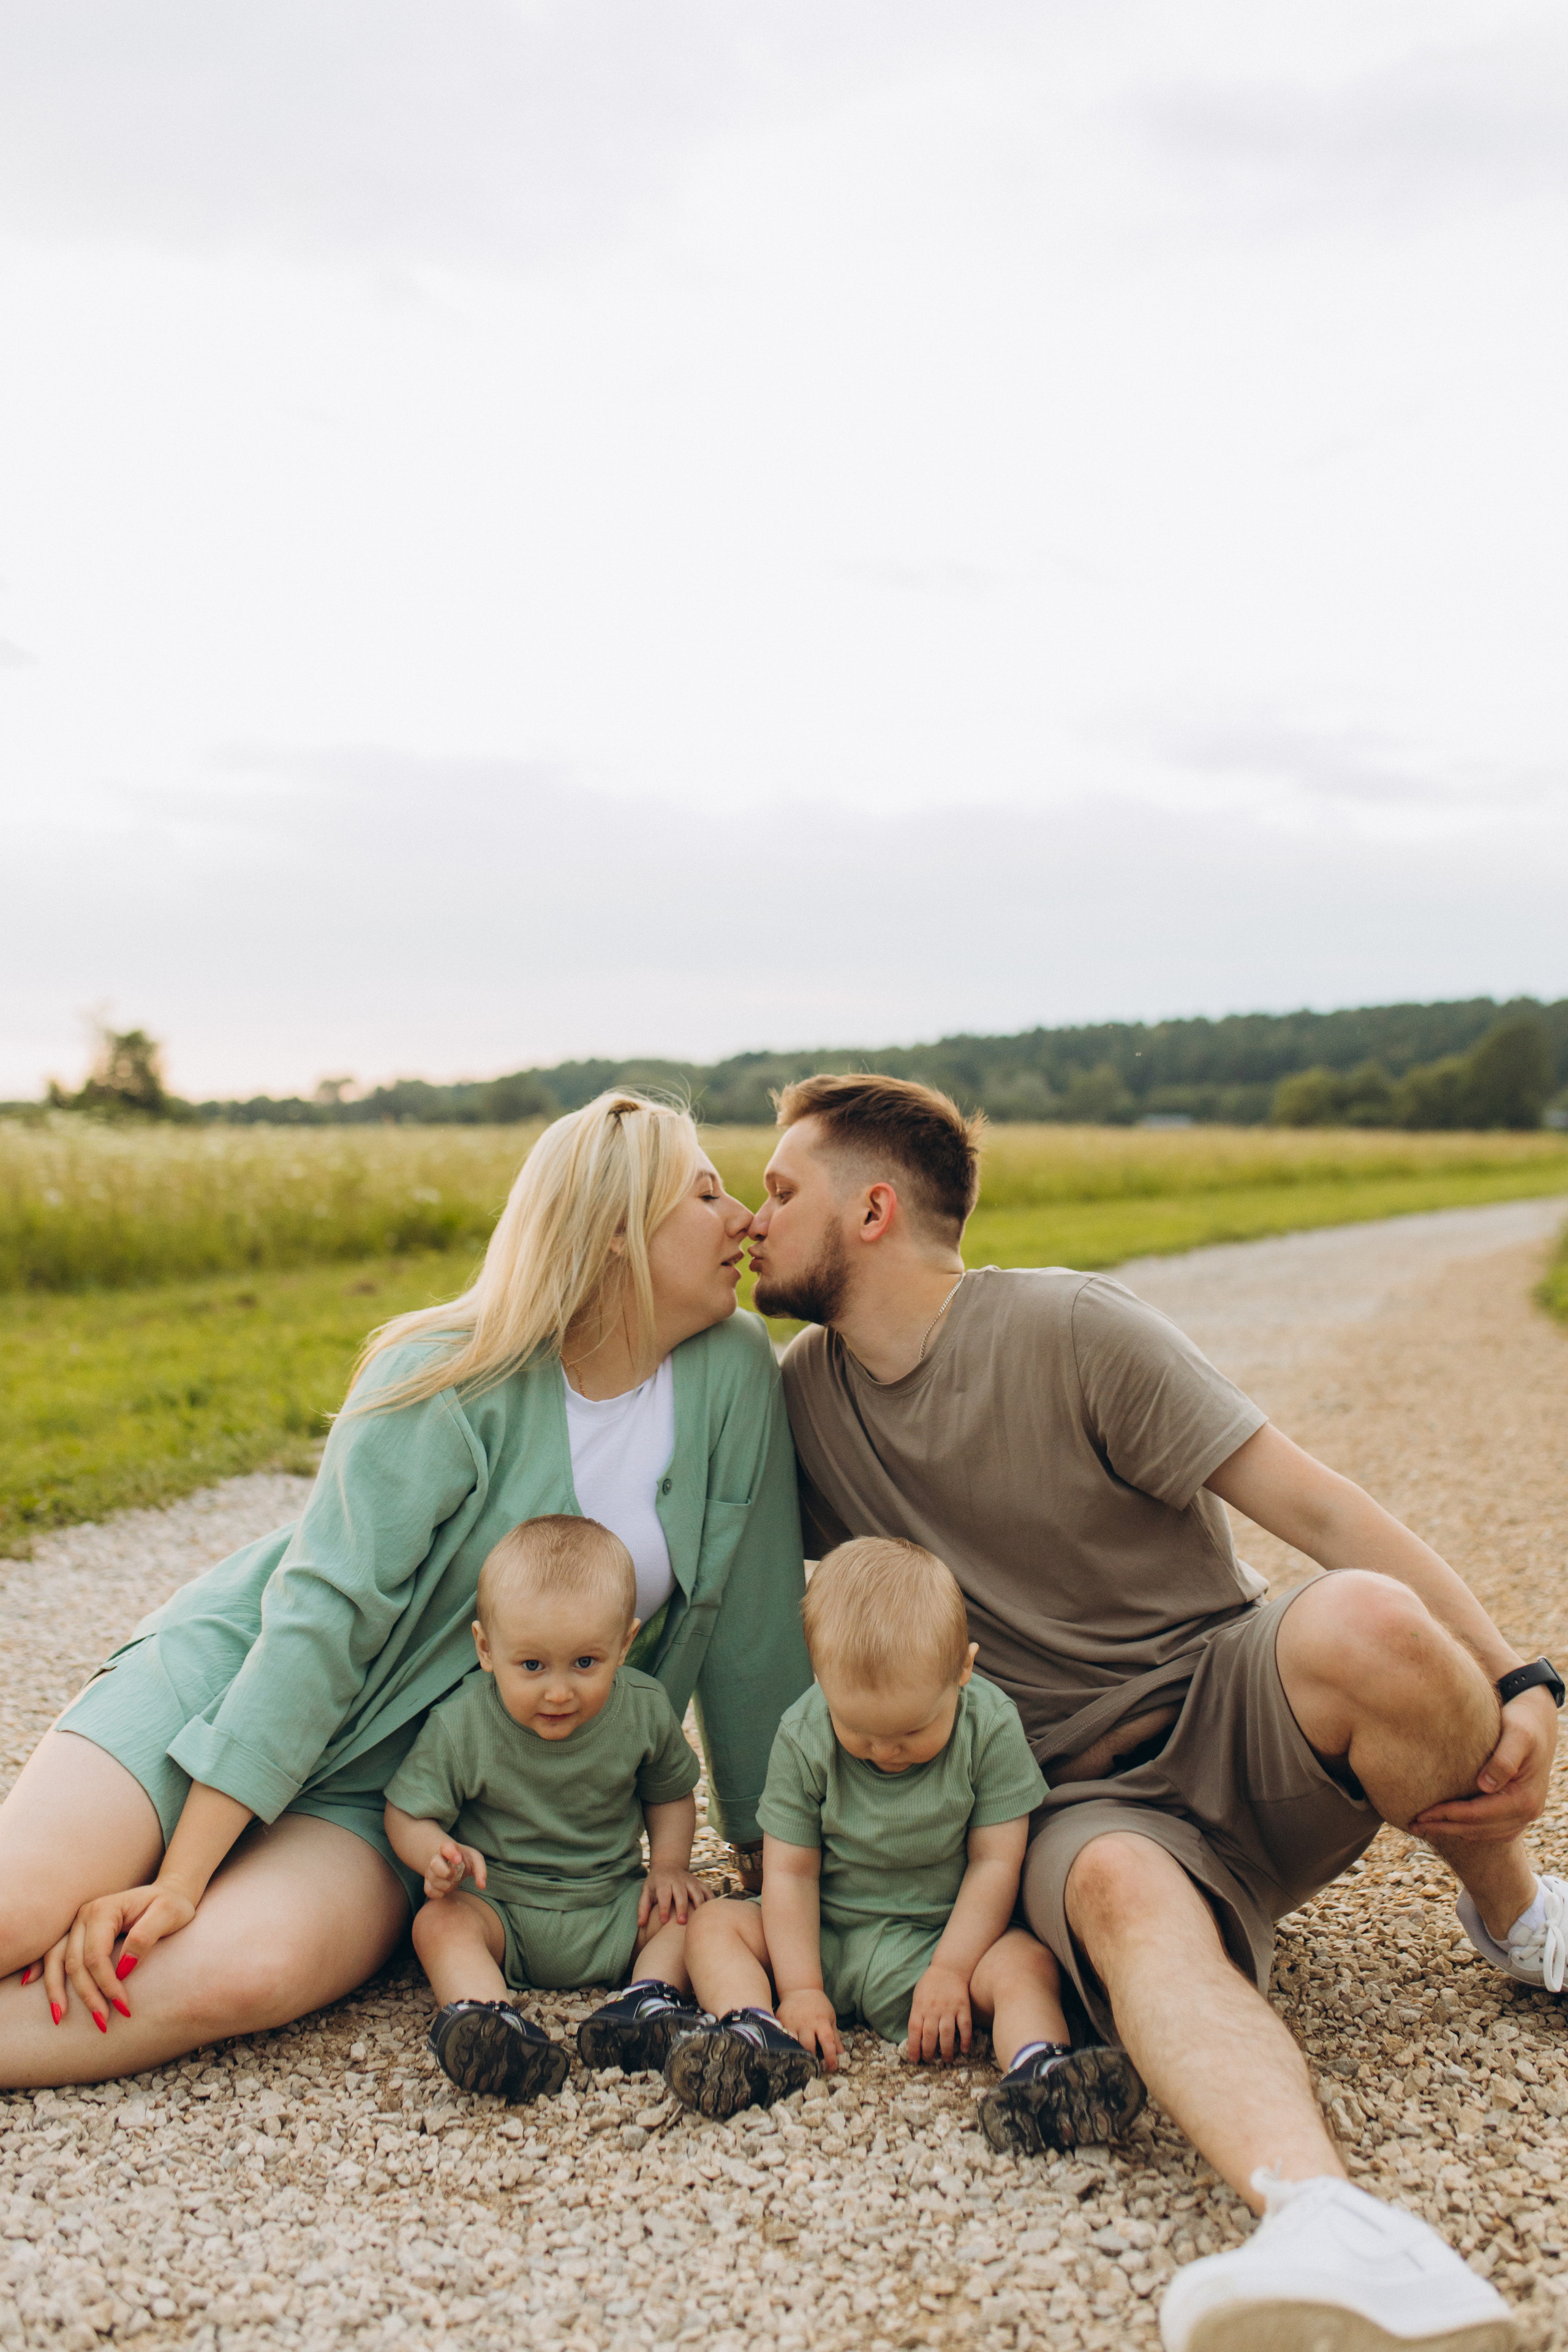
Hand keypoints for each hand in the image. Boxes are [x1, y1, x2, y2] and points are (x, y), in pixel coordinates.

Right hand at [45, 1883, 197, 2030]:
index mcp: (104, 1910)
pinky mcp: (77, 1932)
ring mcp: (77, 1923)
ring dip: (57, 1990)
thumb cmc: (171, 1905)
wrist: (168, 1894)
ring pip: (58, 1960)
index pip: (96, 1955)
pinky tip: (35, 1985)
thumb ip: (145, 1937)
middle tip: (102, 2023)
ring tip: (60, 2018)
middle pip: (75, 1962)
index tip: (123, 2007)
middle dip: (87, 1995)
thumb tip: (123, 1968)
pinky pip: (53, 1952)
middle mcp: (84, 1915)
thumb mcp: (169, 1914)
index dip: (106, 1984)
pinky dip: (45, 1970)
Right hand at [424, 1840, 485, 1898]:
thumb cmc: (465, 1860)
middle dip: (446, 1872)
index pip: (447, 1847)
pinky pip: (429, 1890)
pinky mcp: (427, 1882)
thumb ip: (480, 1870)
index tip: (458, 1860)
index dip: (451, 1853)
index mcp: (449, 1848)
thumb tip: (482, 1886)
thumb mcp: (475, 1860)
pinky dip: (438, 1894)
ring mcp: (430, 1870)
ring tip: (453, 1882)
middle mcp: (437, 1858)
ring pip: (433, 1879)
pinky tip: (445, 1890)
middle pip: (435, 1864)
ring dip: (446, 1885)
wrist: (451, 1863)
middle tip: (455, 1874)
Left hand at [638, 1866, 707, 1929]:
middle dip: (682, 1907)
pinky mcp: (699, 1882)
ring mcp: (690, 1880)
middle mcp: (677, 1880)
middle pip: (681, 1893)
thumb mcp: (646, 1892)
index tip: (663, 1921)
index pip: (664, 1895)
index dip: (664, 1908)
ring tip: (698, 1919)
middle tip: (681, 1922)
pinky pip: (707, 1890)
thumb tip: (640, 1925)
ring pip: (696, 1891)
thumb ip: (643, 1908)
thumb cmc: (655, 1884)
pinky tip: (712, 1912)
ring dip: (698, 1904)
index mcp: (663, 1882)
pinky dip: (711, 1900)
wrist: (668, 1865)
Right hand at [777, 1988, 840, 2068]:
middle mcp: (806, 2023)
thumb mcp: (830, 2018)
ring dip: (797, 2055)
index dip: (830, 2057)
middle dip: (811, 2059)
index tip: (831, 2068)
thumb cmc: (818, 2006)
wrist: (800, 1989)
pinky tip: (786, 2053)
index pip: (828, 2042)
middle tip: (814, 2068)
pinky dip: (784, 2046)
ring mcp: (792, 2022)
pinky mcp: (780, 2022)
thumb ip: (835, 2037)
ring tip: (800, 2063)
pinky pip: (781, 2038)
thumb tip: (841, 2055)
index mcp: (821, 2022)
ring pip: (793, 2045)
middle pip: (808, 2046)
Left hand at [905, 1963, 972, 2063]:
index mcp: (920, 2007)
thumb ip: (917, 2015)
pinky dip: (965, 2039)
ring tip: (946, 2060)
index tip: (914, 2059)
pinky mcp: (963, 2007)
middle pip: (929, 2036)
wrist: (949, 1968)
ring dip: (946, 2050)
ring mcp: (949, 2009)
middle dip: (928, 2052)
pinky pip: (965, 2026)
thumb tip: (915, 2037)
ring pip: (946, 2034)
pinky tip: (964, 2049)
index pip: (914, 2031)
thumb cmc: (930, 1984)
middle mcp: (933, 2010)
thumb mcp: (917, 1997)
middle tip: (930, 2061)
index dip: (913, 2047)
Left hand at [1412, 1687, 1558, 1843]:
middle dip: (1444, 1828)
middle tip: (1413, 1824)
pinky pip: (1493, 1830)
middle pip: (1479, 1829)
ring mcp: (1524, 1814)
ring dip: (1454, 1832)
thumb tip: (1485, 1786)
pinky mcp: (1518, 1810)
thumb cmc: (1524, 1723)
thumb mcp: (1517, 1735)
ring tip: (1425, 1827)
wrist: (1539, 1721)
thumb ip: (1503, 1760)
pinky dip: (1470, 1830)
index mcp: (1524, 1798)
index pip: (1478, 1815)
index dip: (1447, 1816)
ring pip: (1485, 1834)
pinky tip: (1450, 1824)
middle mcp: (1527, 1812)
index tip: (1420, 1814)